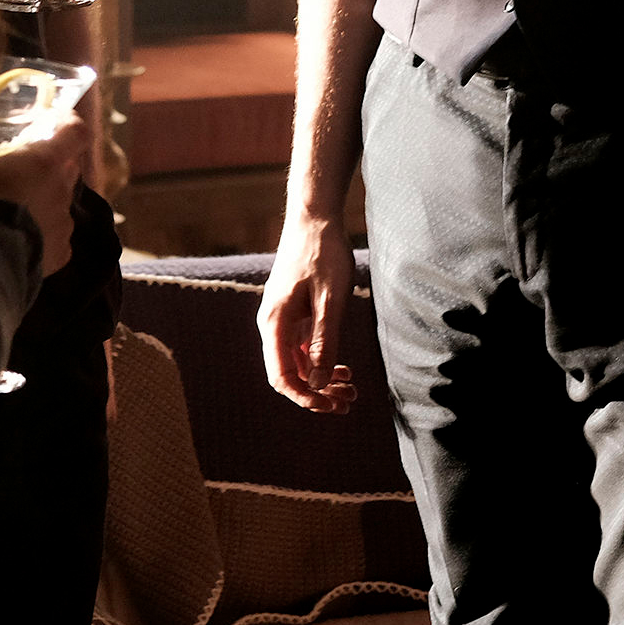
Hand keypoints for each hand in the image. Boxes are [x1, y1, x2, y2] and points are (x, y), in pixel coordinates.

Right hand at [0, 110, 87, 277]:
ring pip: (61, 204)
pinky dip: (43, 236)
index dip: (69, 126)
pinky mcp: (60, 254)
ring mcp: (63, 223)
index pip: (75, 133)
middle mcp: (61, 190)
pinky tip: (19, 241)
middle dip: (52, 166)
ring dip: (44, 203)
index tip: (60, 122)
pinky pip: (56, 238)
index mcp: (43, 162)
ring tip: (15, 213)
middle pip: (68, 169)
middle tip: (26, 170)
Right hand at [257, 211, 358, 412]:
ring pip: (298, 363)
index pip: (281, 377)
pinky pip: (303, 348)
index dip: (305, 397)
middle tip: (348, 402)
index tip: (331, 406)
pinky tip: (343, 369)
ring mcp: (282, 320)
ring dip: (322, 380)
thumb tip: (318, 383)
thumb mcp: (330, 301)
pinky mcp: (293, 313)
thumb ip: (324, 342)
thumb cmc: (323, 254)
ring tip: (351, 389)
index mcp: (275, 324)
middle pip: (289, 374)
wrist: (314, 218)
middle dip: (317, 393)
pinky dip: (321, 361)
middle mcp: (272, 325)